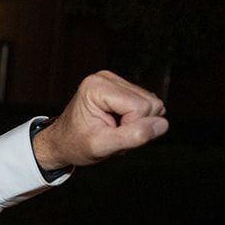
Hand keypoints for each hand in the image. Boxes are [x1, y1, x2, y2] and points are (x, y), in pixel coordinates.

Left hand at [32, 71, 168, 170]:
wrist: (62, 143)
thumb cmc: (75, 144)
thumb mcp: (101, 146)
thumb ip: (132, 136)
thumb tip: (162, 124)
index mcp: (97, 87)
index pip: (141, 107)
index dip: (131, 127)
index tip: (109, 134)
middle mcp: (106, 78)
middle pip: (150, 103)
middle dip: (135, 124)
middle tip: (111, 133)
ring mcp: (115, 81)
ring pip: (152, 104)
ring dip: (135, 123)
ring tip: (113, 129)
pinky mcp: (122, 87)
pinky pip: (148, 104)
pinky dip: (136, 119)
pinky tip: (117, 124)